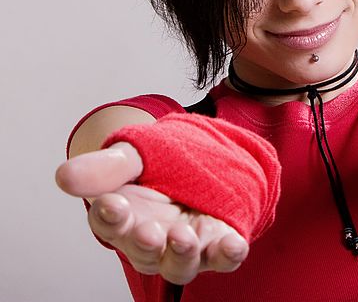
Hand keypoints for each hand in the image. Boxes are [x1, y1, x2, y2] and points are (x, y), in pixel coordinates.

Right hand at [55, 143, 248, 283]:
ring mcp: (187, 244)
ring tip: (183, 237)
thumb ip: (106, 166)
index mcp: (124, 216)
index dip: (109, 216)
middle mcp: (152, 239)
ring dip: (182, 254)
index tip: (111, 203)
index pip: (109, 222)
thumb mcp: (134, 155)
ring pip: (181, 263)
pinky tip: (232, 246)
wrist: (205, 158)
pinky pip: (224, 256)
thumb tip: (64, 176)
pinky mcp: (218, 243)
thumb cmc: (161, 162)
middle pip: (143, 251)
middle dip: (145, 243)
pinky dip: (228, 254)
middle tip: (148, 232)